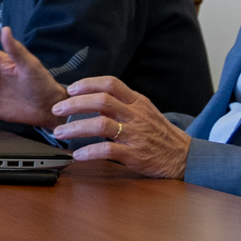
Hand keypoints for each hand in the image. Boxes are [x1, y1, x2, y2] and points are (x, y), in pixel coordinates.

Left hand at [46, 76, 189, 176]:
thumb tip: (91, 97)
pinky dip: (90, 152)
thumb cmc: (159, 133)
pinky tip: (78, 154)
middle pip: (102, 101)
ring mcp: (136, 135)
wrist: (183, 156)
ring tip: (59, 134)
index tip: (70, 89)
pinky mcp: (136, 154)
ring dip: (76, 128)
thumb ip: (122, 103)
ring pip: (102, 125)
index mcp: (137, 102)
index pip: (111, 83)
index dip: (88, 83)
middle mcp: (136, 115)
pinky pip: (109, 150)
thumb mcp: (144, 111)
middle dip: (74, 104)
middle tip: (57, 110)